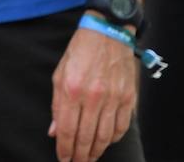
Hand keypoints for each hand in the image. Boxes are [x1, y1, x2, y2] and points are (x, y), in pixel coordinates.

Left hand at [49, 25, 137, 161]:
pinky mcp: (128, 98)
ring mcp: (113, 98)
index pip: (67, 129)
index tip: (64, 158)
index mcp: (72, 89)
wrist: (107, 33)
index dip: (65, 148)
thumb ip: (57, 105)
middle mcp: (93, 96)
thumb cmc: (79, 52)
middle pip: (87, 136)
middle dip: (80, 155)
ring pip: (105, 136)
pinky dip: (113, 139)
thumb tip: (55, 131)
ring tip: (89, 157)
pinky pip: (121, 126)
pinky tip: (105, 142)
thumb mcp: (59, 74)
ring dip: (96, 151)